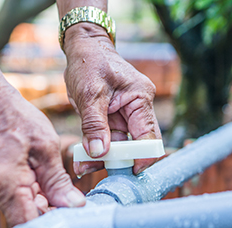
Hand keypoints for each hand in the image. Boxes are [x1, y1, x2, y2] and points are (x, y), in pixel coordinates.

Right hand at [0, 83, 84, 226]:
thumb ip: (58, 181)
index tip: (75, 221)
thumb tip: (74, 206)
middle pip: (28, 220)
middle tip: (78, 207)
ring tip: (67, 194)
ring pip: (24, 211)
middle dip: (53, 216)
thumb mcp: (45, 147)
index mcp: (7, 186)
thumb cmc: (15, 118)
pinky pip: (18, 200)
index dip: (53, 227)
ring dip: (45, 205)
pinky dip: (36, 196)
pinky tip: (50, 185)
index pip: (30, 224)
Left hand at [63, 23, 161, 175]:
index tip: (130, 173)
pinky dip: (96, 150)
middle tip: (103, 173)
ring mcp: (124, 115)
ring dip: (104, 158)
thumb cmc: (90, 62)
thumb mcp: (90, 93)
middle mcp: (137, 109)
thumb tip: (99, 153)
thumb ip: (94, 124)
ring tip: (83, 166)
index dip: (143, 157)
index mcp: (141, 99)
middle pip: (136, 144)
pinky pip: (107, 140)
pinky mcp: (111, 119)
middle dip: (120, 161)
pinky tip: (82, 160)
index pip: (149, 135)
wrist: (82, 49)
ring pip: (120, 145)